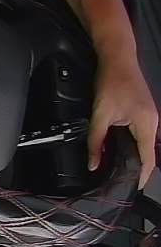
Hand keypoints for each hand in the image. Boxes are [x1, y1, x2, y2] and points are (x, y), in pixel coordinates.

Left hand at [88, 57, 157, 188]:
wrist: (118, 58)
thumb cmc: (111, 82)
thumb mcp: (100, 114)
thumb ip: (96, 141)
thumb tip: (93, 164)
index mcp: (147, 125)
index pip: (148, 159)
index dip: (140, 175)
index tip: (132, 188)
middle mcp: (153, 123)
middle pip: (147, 153)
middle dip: (136, 168)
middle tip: (120, 181)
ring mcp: (150, 117)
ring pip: (144, 144)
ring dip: (133, 156)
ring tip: (118, 169)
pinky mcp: (144, 113)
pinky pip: (141, 135)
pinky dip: (132, 145)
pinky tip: (119, 149)